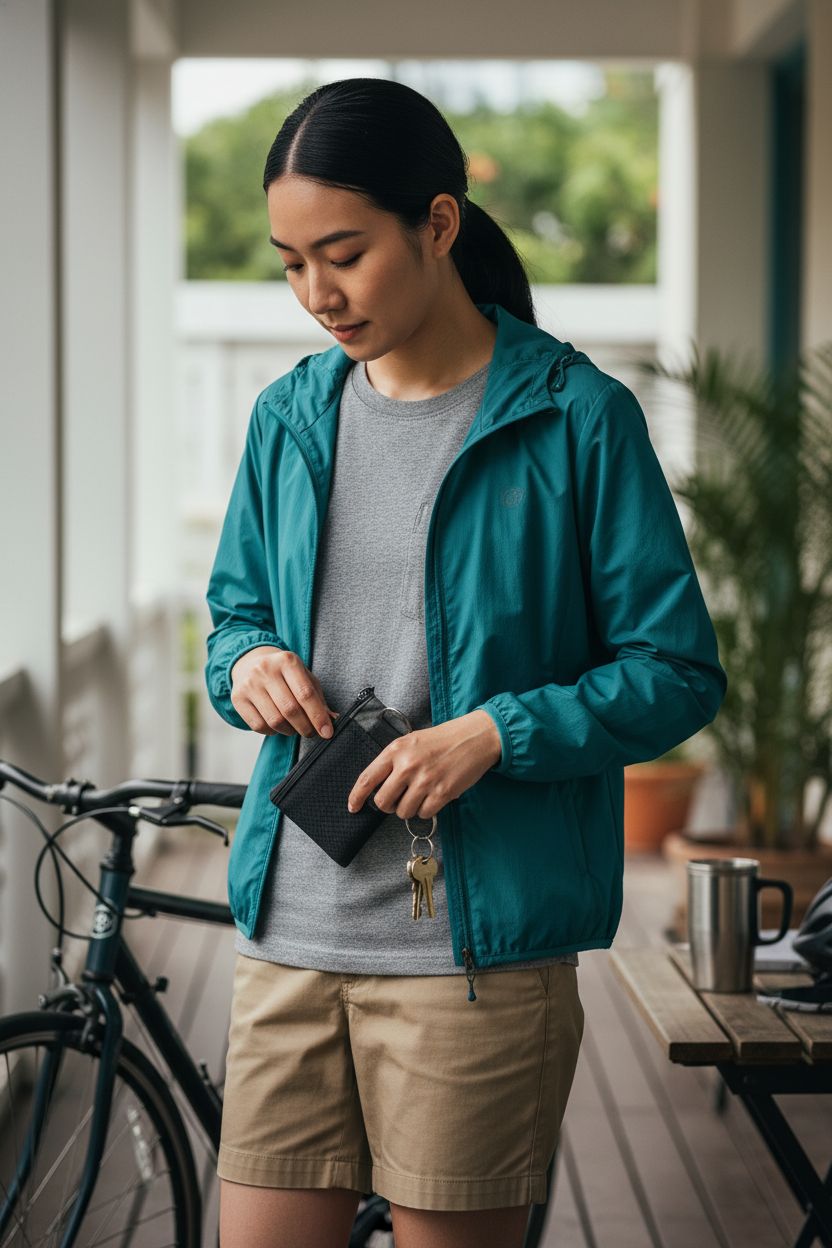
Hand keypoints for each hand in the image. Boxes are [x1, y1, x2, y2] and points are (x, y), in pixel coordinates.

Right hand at [230, 647, 338, 737]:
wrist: (250, 662)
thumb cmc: (283, 673)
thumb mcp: (303, 677)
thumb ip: (318, 697)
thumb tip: (331, 720)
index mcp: (287, 661)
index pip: (305, 693)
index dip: (318, 716)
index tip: (327, 732)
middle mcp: (266, 669)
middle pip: (290, 709)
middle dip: (305, 727)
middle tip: (311, 732)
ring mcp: (249, 684)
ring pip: (275, 721)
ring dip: (290, 731)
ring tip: (295, 727)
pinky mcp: (237, 698)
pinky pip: (259, 726)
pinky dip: (272, 732)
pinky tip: (277, 725)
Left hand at [346, 710, 501, 820]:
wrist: (473, 738)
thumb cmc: (441, 740)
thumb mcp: (411, 742)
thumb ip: (393, 761)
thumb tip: (377, 787)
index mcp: (396, 750)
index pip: (366, 778)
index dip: (356, 797)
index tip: (353, 807)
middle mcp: (407, 766)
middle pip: (382, 802)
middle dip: (388, 805)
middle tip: (398, 799)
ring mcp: (425, 780)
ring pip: (402, 812)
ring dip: (408, 808)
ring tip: (420, 794)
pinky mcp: (442, 793)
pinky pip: (423, 814)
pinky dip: (425, 810)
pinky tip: (432, 796)